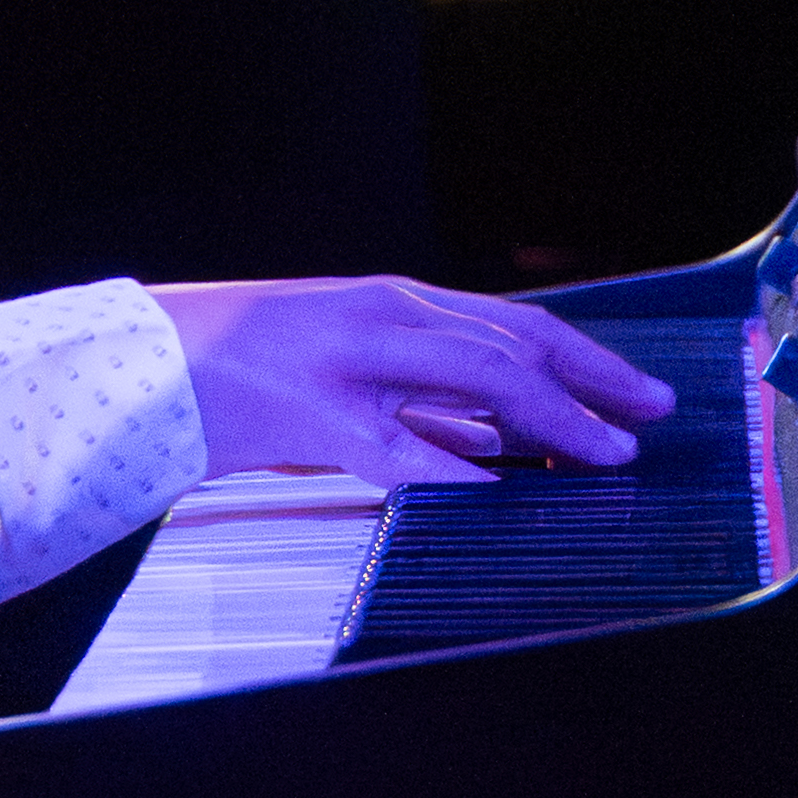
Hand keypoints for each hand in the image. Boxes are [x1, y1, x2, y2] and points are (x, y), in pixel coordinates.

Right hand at [151, 275, 677, 486]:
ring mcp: (350, 361)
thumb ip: (416, 401)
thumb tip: (493, 444)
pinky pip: (404, 448)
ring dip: (551, 420)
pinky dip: (461, 471)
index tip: (640, 395)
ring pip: (478, 377)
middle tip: (650, 420)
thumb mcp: (345, 371)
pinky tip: (502, 493)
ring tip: (600, 455)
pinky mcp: (313, 414)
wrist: (147, 369)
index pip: (513, 325)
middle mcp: (381, 317)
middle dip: (592, 383)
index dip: (587, 360)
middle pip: (513, 344)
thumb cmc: (243, 374)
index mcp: (391, 304)